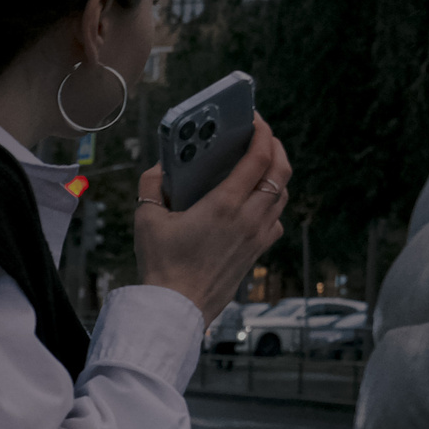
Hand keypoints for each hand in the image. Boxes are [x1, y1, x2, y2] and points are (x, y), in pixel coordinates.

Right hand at [135, 115, 292, 325]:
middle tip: (263, 136)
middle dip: (276, 146)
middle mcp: (248, 218)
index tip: (256, 120)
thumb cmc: (161, 266)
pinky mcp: (258, 252)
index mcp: (223, 205)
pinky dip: (272, 203)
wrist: (176, 307)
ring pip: (282, 193)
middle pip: (280, 171)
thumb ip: (151, 186)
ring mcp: (257, 236)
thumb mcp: (146, 220)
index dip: (262, 133)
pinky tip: (256, 203)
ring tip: (261, 163)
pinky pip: (276, 219)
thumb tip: (160, 167)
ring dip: (276, 173)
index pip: (257, 158)